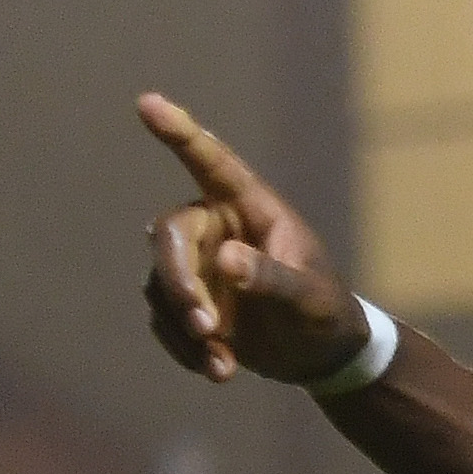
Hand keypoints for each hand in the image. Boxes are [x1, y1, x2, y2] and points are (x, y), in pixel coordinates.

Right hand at [138, 94, 369, 386]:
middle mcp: (216, 228)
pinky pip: (164, 320)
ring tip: (221, 363)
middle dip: (179, 283)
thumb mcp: (308, 297)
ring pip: (160, 284)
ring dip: (184, 326)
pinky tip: (219, 370)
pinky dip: (185, 348)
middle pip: (169, 237)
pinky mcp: (189, 301)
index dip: (179, 133)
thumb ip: (271, 278)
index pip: (210, 162)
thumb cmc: (326, 312)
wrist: (321, 356)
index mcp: (249, 207)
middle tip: (203, 325)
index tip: (146, 103)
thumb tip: (226, 260)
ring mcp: (198, 266)